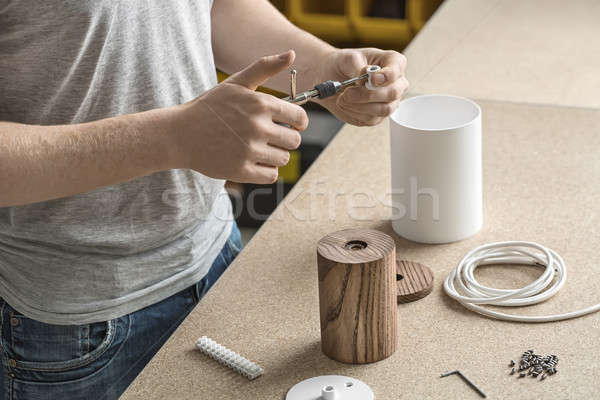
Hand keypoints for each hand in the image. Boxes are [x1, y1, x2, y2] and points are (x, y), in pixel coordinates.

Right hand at [169, 51, 307, 183]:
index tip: (288, 124)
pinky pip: (271, 176)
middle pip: (294, 141)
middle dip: (284, 139)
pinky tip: (252, 161)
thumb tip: (291, 53)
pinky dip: (265, 170)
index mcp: (261, 104)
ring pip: (283, 159)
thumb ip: (265, 68)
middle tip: (267, 137)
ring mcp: (249, 151)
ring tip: (256, 148)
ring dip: (274, 155)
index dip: (297, 122)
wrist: (180, 134)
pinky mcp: (241, 171)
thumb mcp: (236, 83)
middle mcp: (258, 127)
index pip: (300, 119)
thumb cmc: (211, 107)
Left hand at [315, 48, 408, 125]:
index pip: (396, 70)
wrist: (333, 77)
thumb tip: (365, 80)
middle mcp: (396, 83)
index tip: (372, 79)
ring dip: (359, 105)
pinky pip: (371, 119)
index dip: (387, 76)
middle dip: (369, 94)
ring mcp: (389, 101)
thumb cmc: (345, 64)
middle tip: (348, 92)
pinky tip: (345, 104)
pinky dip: (354, 112)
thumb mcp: (348, 59)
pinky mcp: (378, 115)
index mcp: (393, 62)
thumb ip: (358, 67)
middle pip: (393, 93)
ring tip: (343, 98)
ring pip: (384, 109)